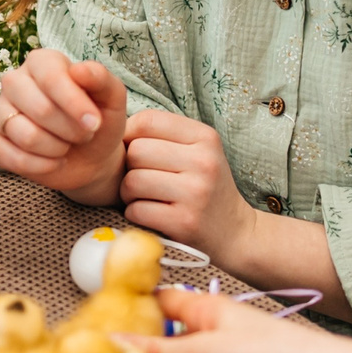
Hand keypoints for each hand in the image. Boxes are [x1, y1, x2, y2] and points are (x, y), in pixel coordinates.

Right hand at [0, 49, 125, 200]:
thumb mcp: (111, 98)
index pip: (51, 78)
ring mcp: (0, 110)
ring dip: (57, 149)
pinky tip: (54, 161)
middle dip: (71, 130)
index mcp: (42, 62)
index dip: (74, 104)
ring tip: (67, 146)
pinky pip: (12, 158)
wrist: (89, 155)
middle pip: (40, 109)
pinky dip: (42, 166)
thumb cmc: (99, 120)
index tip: (95, 123)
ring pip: (26, 136)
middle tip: (84, 134)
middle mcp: (15, 81)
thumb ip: (101, 79)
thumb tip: (79, 70)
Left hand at [120, 107, 255, 266]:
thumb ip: (163, 134)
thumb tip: (117, 128)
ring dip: (129, 193)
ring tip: (146, 197)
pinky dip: (135, 214)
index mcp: (206, 137)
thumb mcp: (198, 151)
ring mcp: (195, 193)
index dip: (130, 134)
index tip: (136, 150)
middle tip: (144, 179)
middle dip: (130, 167)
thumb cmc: (204, 186)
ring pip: (132, 181)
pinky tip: (152, 215)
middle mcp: (204, 162)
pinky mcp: (184, 222)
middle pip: (136, 151)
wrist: (234, 232)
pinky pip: (136, 210)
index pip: (148, 120)